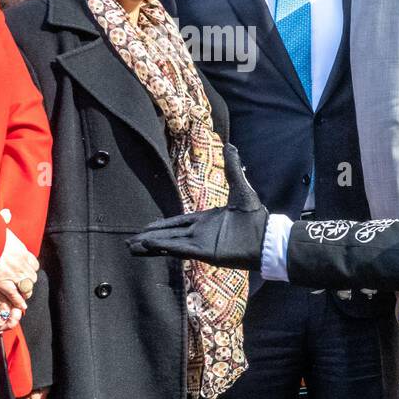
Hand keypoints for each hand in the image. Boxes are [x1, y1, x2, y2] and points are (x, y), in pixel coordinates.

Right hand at [0, 213, 36, 329]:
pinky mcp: (2, 282)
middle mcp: (20, 263)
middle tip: (25, 285)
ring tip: (24, 296)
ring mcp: (13, 273)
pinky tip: (22, 307)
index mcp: (20, 250)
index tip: (29, 271)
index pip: (33, 263)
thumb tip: (6, 212)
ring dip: (25, 291)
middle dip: (29, 281)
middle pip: (32, 276)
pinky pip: (14, 294)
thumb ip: (4, 220)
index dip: (31, 268)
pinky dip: (18, 301)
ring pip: (26, 285)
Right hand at [126, 143, 267, 267]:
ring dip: (152, 244)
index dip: (163, 225)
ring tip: (131, 246)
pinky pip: (179, 250)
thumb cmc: (256, 217)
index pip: (179, 223)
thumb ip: (233, 169)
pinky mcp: (205, 253)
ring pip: (170, 243)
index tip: (147, 227)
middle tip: (130, 240)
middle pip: (170, 234)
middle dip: (150, 237)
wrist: (268, 237)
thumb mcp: (242, 189)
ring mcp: (202, 243)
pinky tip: (148, 246)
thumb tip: (230, 145)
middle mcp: (202, 233)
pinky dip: (164, 248)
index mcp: (208, 220)